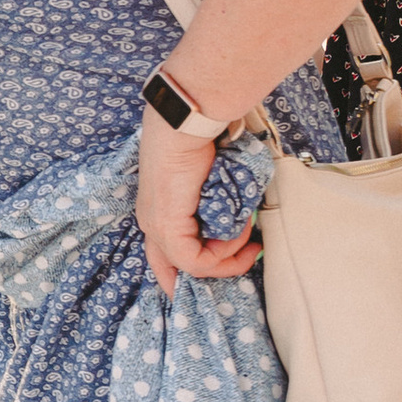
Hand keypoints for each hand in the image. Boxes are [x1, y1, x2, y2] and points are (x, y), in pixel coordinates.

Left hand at [135, 111, 258, 294]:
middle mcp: (151, 223)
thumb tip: (236, 225)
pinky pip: (195, 258)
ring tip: (247, 230)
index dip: (183, 275)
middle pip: (175, 269)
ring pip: (192, 266)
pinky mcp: (166, 226)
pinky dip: (223, 249)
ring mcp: (155, 226)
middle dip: (218, 272)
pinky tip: (238, 229)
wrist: (186, 125)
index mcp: (156, 212)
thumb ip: (215, 208)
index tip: (222, 269)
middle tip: (250, 256)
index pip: (162, 258)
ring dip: (229, 255)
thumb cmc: (199, 144)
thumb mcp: (208, 184)